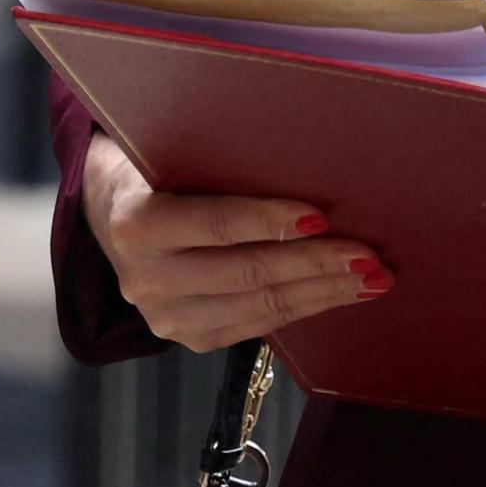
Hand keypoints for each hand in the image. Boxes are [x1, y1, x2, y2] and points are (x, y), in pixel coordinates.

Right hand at [80, 130, 393, 351]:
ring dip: (323, 292)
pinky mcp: (188, 337)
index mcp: (136, 222)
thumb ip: (223, 159)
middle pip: (246, 272)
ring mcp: (164, 315)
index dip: (271, 221)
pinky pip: (257, 325)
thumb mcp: (174, 149)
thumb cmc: (161, 165)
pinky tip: (341, 293)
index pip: (216, 224)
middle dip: (316, 264)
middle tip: (370, 255)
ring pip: (258, 306)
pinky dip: (305, 308)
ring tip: (372, 278)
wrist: (112, 208)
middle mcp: (144, 278)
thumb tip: (310, 162)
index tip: (322, 215)